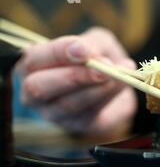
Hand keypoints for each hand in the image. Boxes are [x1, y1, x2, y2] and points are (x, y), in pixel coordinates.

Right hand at [15, 27, 137, 136]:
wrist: (118, 85)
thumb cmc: (99, 57)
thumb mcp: (97, 42)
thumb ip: (92, 44)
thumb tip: (90, 54)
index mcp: (32, 65)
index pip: (33, 60)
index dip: (58, 53)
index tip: (83, 50)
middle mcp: (35, 92)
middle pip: (40, 87)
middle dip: (73, 76)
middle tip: (101, 69)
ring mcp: (54, 113)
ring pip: (67, 104)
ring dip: (95, 88)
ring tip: (116, 75)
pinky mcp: (79, 125)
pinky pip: (90, 113)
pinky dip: (107, 97)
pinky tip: (121, 84)